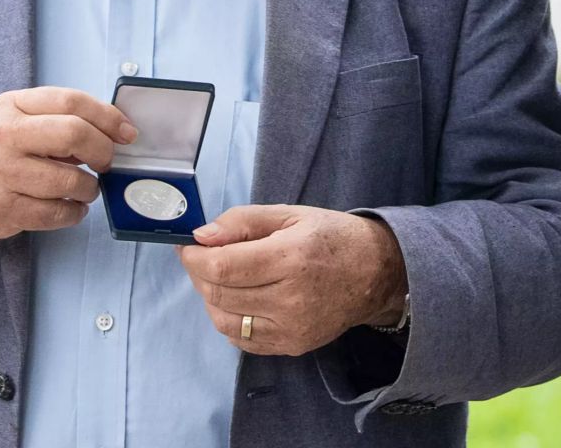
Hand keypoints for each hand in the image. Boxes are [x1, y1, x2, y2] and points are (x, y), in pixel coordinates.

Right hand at [0, 87, 136, 269]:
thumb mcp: (5, 119)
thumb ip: (47, 117)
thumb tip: (106, 128)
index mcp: (11, 106)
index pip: (70, 101)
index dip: (108, 116)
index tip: (127, 132)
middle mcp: (5, 135)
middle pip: (75, 135)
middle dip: (103, 152)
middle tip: (107, 163)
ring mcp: (2, 175)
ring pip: (70, 180)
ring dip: (89, 188)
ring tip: (84, 188)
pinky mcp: (1, 210)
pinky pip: (56, 214)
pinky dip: (73, 213)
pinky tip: (69, 208)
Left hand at [176, 205, 407, 356]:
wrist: (374, 273)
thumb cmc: (329, 236)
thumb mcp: (288, 213)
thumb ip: (242, 221)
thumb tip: (202, 236)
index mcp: (290, 258)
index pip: (222, 267)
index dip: (193, 257)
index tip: (186, 244)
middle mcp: (290, 300)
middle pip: (219, 293)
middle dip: (197, 273)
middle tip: (199, 255)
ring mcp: (291, 329)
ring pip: (224, 320)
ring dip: (209, 296)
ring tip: (218, 275)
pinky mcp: (292, 346)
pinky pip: (242, 339)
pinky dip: (228, 318)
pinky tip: (236, 297)